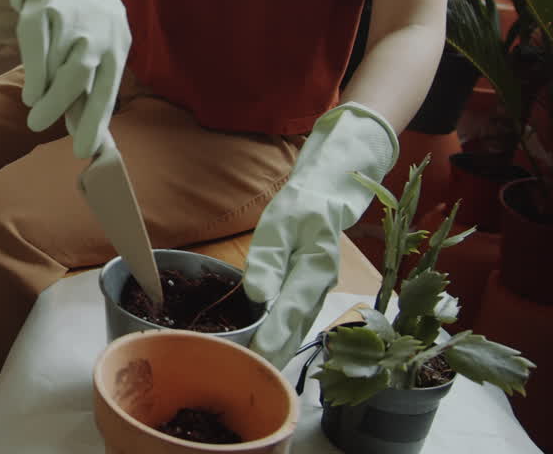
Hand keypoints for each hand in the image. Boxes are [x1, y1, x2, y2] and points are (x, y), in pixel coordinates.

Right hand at [0, 0, 129, 157]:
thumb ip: (88, 86)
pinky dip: (33, 67)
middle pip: (82, 74)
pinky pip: (35, 40)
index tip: (83, 151)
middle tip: (39, 126)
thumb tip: (89, 139)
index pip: (108, 88)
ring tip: (33, 110)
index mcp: (117, 42)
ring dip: (45, 92)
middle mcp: (99, 27)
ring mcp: (72, 13)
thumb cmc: (75, 16)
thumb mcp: (94, 45)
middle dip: (62, 106)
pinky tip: (28, 89)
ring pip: (60, 61)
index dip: (95, 121)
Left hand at [244, 102, 398, 367]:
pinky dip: (282, 340)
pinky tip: (265, 355)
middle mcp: (320, 288)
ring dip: (278, 353)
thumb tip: (257, 294)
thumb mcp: (279, 224)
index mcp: (314, 269)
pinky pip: (296, 323)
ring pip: (297, 330)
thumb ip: (267, 259)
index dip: (272, 339)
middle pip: (295, 330)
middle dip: (274, 357)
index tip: (256, 360)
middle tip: (251, 382)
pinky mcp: (310, 294)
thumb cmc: (301, 206)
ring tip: (255, 378)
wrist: (326, 196)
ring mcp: (317, 294)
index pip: (289, 312)